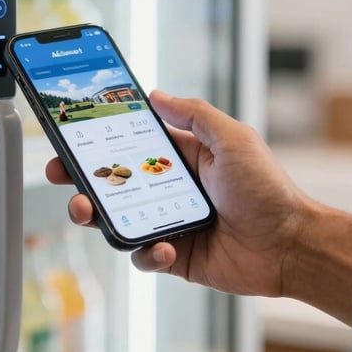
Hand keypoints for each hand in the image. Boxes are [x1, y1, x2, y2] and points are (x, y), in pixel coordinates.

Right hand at [45, 90, 314, 297]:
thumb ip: (194, 114)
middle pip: (113, 182)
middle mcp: (168, 189)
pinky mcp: (173, 256)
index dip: (100, 140)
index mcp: (180, 158)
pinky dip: (146, 252)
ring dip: (95, 214)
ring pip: (117, 219)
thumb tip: (155, 94)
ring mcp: (167, 223)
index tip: (73, 133)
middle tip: (61, 172)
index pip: (129, 144)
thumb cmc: (267, 188)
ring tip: (86, 209)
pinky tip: (163, 247)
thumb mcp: (232, 139)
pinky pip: (143, 255)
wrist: (290, 245)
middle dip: (82, 177)